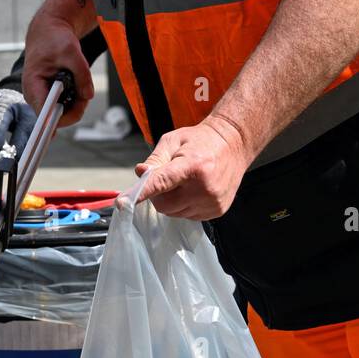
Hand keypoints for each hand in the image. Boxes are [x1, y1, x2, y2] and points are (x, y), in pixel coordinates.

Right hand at [23, 15, 93, 127]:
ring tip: (81, 84)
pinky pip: (63, 107)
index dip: (60, 117)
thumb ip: (82, 74)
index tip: (76, 111)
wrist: (48, 33)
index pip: (44, 114)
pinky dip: (73, 100)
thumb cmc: (54, 39)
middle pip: (55, 118)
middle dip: (74, 108)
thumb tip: (88, 95)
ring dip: (76, 104)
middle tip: (86, 92)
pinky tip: (77, 87)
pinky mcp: (47, 98)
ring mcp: (40, 99)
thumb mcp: (71, 51)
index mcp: (33, 86)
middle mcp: (34, 97)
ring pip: (61, 114)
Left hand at [135, 116, 251, 218]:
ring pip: (174, 213)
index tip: (124, 202)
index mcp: (192, 166)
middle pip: (163, 205)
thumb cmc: (200, 141)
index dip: (142, 193)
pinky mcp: (217, 211)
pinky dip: (185, 206)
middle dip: (159, 195)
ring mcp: (212, 202)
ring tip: (186, 182)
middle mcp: (204, 187)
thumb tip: (139, 173)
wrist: (234, 144)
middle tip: (168, 179)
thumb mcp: (174, 141)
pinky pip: (188, 216)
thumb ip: (155, 159)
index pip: (161, 183)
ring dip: (172, 201)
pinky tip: (195, 190)